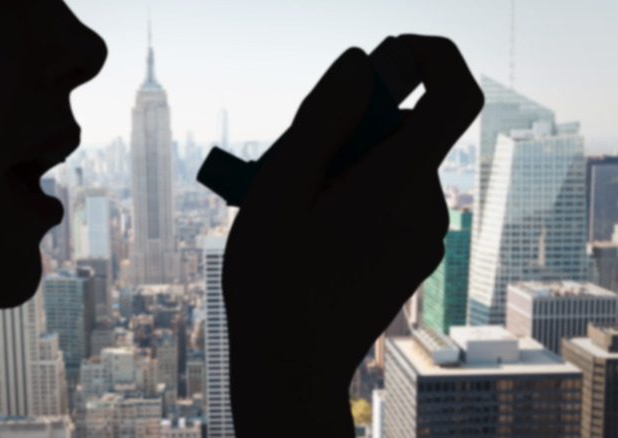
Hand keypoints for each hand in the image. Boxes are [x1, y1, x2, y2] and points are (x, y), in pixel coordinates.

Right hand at [221, 34, 483, 436]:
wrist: (292, 365)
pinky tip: (317, 226)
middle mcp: (426, 207)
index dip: (431, 57)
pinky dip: (359, 191)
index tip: (384, 59)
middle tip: (296, 159)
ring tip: (299, 204)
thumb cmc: (275, 281)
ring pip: (394, 165)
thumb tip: (360, 64)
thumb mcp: (279, 187)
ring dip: (349, 162)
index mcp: (396, 185)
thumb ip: (323, 118)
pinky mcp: (414, 254)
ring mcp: (424, 235)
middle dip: (354, 125)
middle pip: (406, 130)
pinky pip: (395, 197)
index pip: (455, 95)